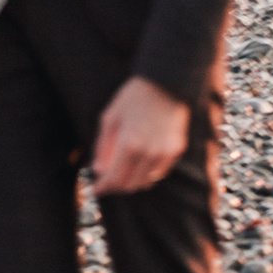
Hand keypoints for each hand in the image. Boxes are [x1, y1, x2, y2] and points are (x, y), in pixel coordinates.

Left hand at [92, 76, 189, 193]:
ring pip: (145, 182)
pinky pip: (159, 172)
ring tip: (123, 171)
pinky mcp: (176, 150)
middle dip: (116, 186)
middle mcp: (149, 153)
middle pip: (130, 185)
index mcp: (129, 144)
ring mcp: (165, 153)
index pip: (114, 179)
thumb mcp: (110, 117)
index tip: (96, 189)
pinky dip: (148, 173)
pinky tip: (140, 163)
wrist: (166, 82)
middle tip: (107, 181)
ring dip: (132, 181)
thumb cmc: (134, 97)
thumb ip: (102, 147)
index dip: (103, 187)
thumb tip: (98, 170)